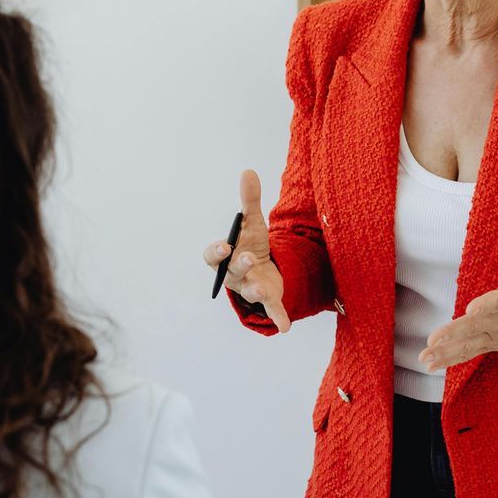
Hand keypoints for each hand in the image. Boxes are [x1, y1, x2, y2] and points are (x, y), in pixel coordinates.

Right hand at [202, 169, 289, 332]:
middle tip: (247, 257)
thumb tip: (248, 170)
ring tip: (262, 288)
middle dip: (238, 265)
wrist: (264, 266)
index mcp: (225, 256)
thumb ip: (249, 200)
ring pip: (249, 290)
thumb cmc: (251, 243)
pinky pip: (271, 309)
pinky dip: (278, 317)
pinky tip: (285, 327)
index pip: (212, 256)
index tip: (224, 243)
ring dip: (254, 290)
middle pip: (230, 272)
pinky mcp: (267, 298)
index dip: (216, 250)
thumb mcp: (252, 222)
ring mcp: (249, 288)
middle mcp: (233, 275)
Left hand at [419, 208, 497, 369]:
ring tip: (424, 358)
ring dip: (446, 352)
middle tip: (432, 340)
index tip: (473, 309)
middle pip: (477, 328)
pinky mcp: (493, 345)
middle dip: (454, 334)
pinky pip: (469, 353)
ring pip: (469, 345)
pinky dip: (450, 359)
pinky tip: (430, 365)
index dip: (487, 305)